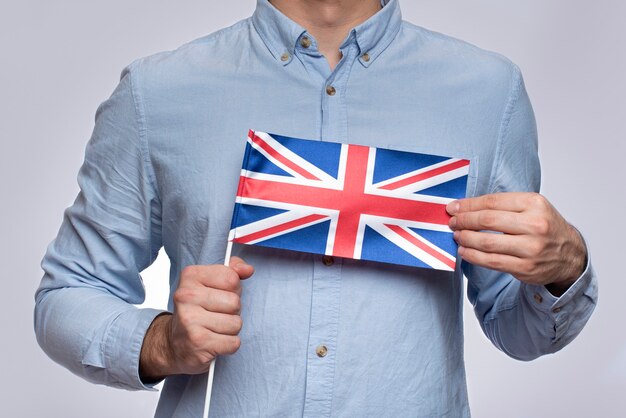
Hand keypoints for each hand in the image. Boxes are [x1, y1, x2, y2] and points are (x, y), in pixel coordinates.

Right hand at [139, 257, 253, 380]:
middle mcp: (186, 296)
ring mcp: (190, 320)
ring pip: (236, 323)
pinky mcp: (198, 342)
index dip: (234, 289)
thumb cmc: (199, 310)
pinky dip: (228, 344)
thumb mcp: (211, 284)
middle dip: (233, 311)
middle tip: (216, 315)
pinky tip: (214, 341)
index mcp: (190, 276)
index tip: (220, 295)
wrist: (175, 343)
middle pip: (235, 302)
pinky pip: (233, 342)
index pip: (231, 278)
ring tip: (214, 328)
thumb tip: (248, 269)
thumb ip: (232, 272)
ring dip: (230, 329)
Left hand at [447, 193, 585, 294]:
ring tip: (457, 235)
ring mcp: (531, 248)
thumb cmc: (545, 226)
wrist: (570, 254)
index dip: (468, 205)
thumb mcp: (531, 207)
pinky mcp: (526, 268)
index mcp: (535, 204)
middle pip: (488, 220)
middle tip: (452, 222)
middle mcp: (535, 225)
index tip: (453, 207)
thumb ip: (503, 205)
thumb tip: (465, 206)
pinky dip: (473, 256)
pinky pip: (492, 262)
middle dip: (464, 220)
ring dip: (466, 238)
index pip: (492, 202)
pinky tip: (465, 251)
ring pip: (487, 243)